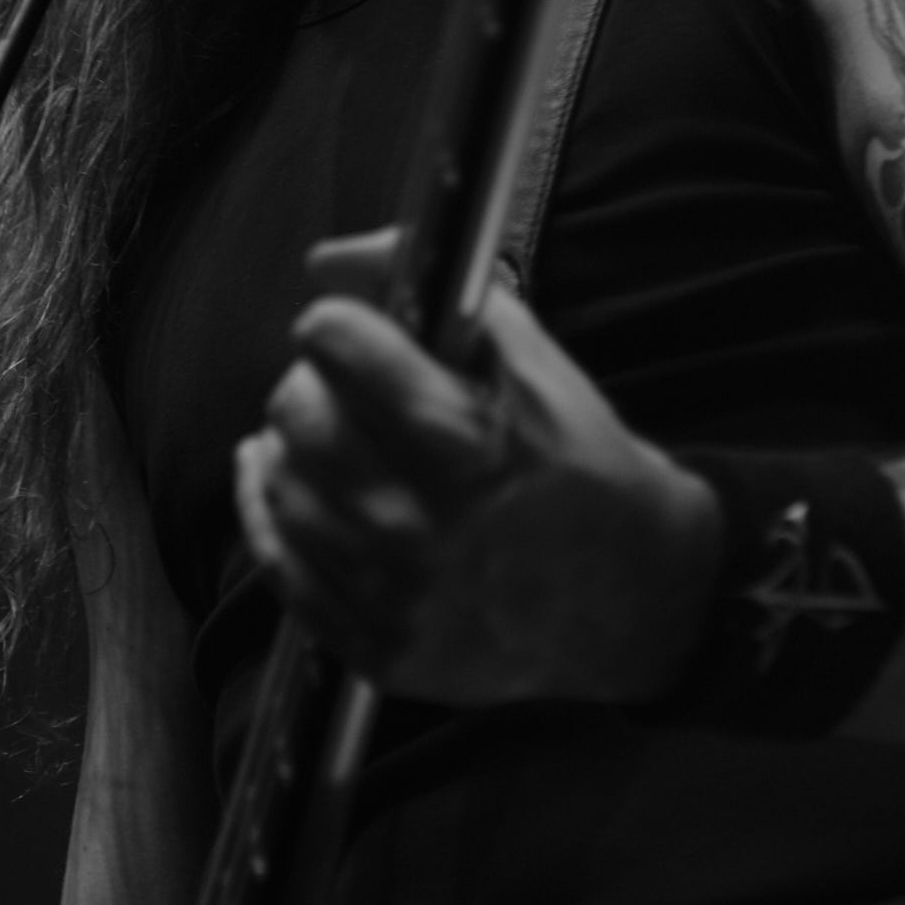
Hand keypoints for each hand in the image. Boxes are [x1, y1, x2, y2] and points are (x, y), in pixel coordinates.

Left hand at [234, 230, 721, 705]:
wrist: (633, 601)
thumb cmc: (584, 471)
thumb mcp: (536, 364)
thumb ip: (440, 292)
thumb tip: (330, 259)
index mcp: (465, 444)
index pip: (338, 346)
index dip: (339, 323)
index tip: (347, 329)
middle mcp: (419, 525)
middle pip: (297, 412)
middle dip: (315, 382)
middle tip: (343, 388)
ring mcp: (392, 595)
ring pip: (280, 482)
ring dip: (292, 445)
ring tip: (328, 435)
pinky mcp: (374, 646)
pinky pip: (277, 561)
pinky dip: (271, 509)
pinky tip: (289, 479)